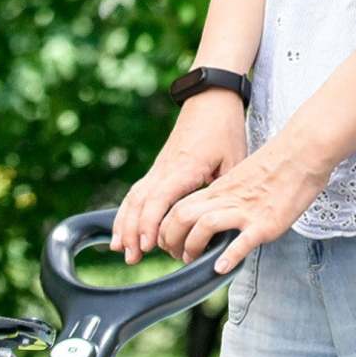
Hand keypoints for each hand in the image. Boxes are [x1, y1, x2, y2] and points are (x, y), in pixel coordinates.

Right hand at [112, 90, 246, 265]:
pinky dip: (125, 215)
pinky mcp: (156, 170)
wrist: (210, 98)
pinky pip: (134, 195)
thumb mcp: (235, 159)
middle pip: (139, 204)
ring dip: (124, 227)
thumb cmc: (225, 127)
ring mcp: (157, 170)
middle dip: (132, 233)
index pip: (158, 199)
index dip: (151, 224)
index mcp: (184, 169)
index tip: (148, 245)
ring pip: (132, 200)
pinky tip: (120, 233)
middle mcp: (164, 170)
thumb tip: (222, 223)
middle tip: (132, 258)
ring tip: (121, 251)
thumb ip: (226, 192)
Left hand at [155, 126, 334, 273]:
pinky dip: (229, 256)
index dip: (167, 229)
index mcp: (218, 190)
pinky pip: (242, 241)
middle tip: (179, 256)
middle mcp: (226, 200)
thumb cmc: (277, 165)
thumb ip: (224, 198)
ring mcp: (245, 211)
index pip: (178, 208)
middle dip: (172, 241)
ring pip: (204, 226)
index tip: (171, 244)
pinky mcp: (265, 222)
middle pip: (182, 217)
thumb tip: (212, 220)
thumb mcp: (239, 179)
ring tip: (195, 261)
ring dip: (193, 248)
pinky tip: (221, 268)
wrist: (305, 150)